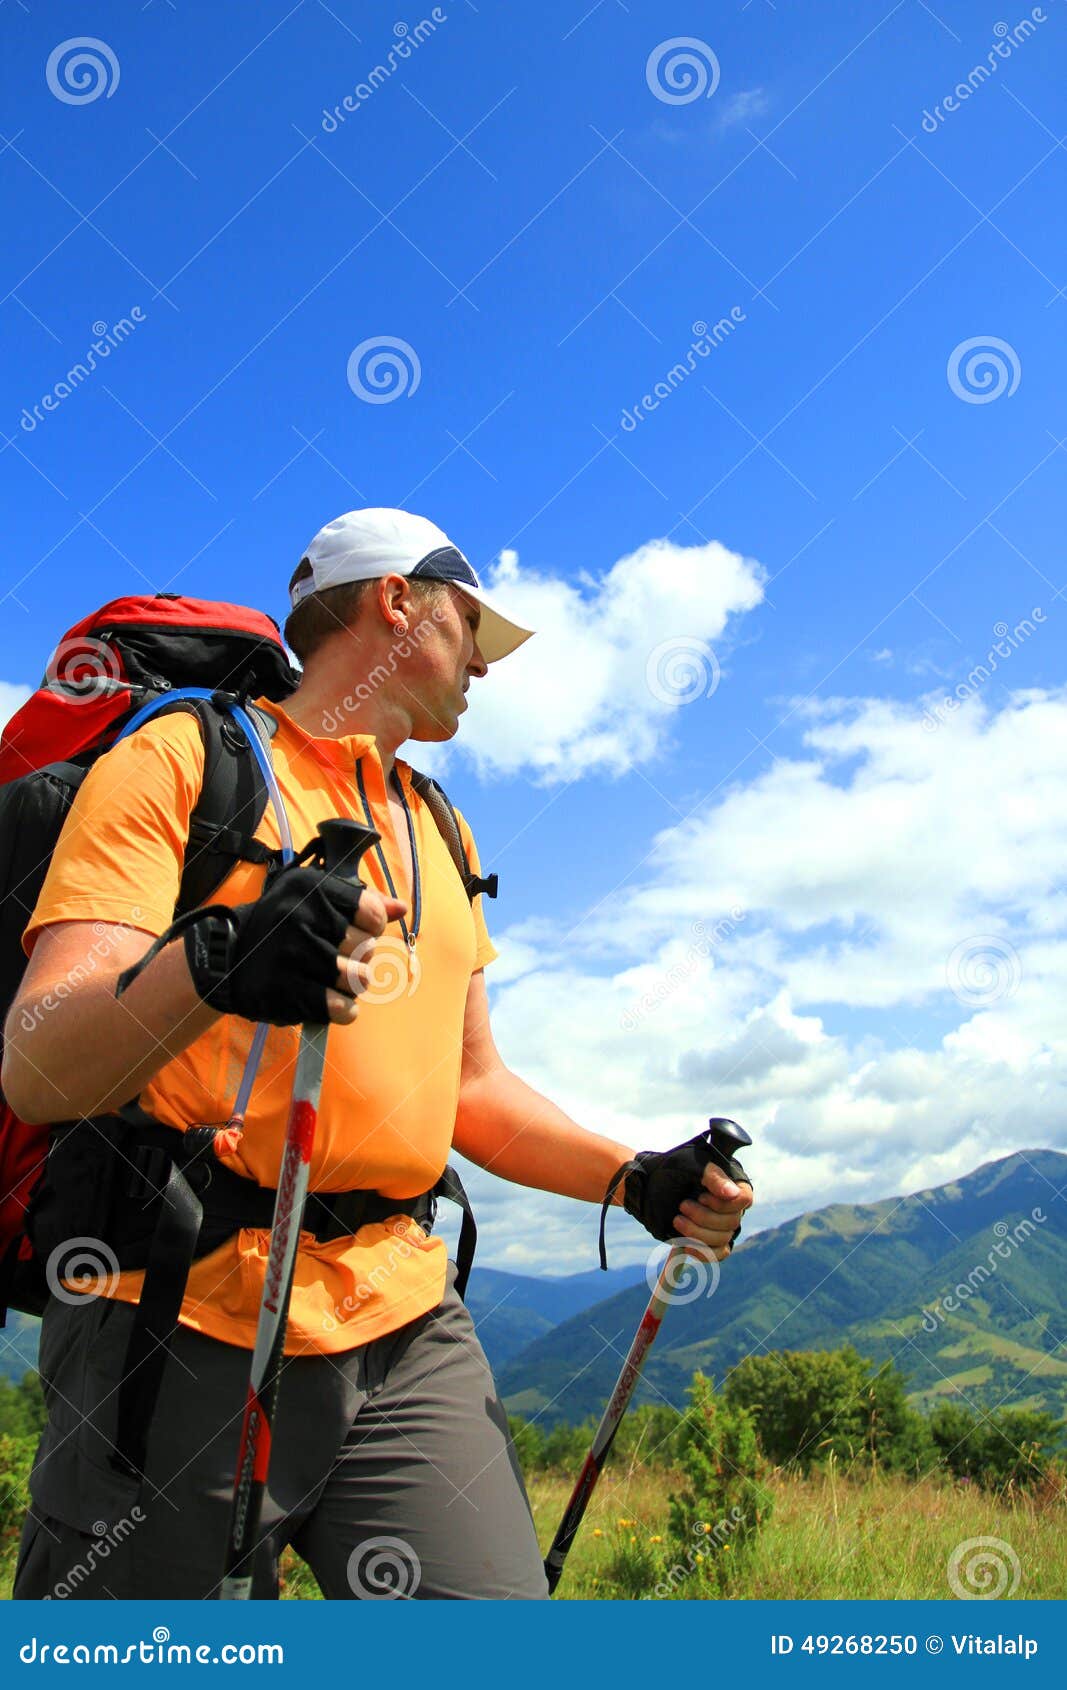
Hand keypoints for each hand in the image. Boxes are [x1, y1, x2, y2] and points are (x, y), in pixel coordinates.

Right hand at [185, 865, 405, 1026]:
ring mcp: (290, 956)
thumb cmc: (283, 926)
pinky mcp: (284, 991)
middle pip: (367, 949)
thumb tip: (401, 909)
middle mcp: (299, 918)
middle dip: (362, 959)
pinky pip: (340, 1008)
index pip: (373, 914)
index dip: (372, 928)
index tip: (357, 931)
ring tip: (338, 981)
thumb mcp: (316, 899)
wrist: (229, 957)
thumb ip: (362, 902)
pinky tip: (332, 1002)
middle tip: (343, 959)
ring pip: (358, 980)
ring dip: (354, 986)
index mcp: (311, 889)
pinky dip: (344, 1010)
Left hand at [598, 1122, 752, 1269]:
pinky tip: (686, 1245)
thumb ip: (713, 1177)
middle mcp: (729, 1205)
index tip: (701, 1197)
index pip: (743, 1199)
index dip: (723, 1203)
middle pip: (732, 1222)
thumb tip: (734, 1194)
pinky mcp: (708, 1240)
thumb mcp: (690, 1165)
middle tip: (682, 1206)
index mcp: (731, 1184)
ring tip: (677, 1221)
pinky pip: (717, 1254)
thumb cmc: (670, 1170)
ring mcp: (719, 1224)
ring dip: (698, 1233)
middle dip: (704, 1217)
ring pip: (722, 1239)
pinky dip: (703, 1252)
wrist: (647, 1187)